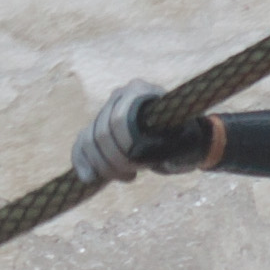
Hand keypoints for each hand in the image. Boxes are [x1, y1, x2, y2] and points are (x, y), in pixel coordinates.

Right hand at [73, 82, 216, 185]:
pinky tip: (88, 177)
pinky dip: (82, 161)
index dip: (124, 149)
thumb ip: (165, 145)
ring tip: (126, 176)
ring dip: (102, 165)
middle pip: (100, 132)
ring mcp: (107, 110)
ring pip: (89, 140)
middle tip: (132, 174)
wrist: (183, 141)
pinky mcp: (98, 127)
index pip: (119, 120)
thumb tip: (142, 152)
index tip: (139, 167)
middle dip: (113, 160)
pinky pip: (81, 143)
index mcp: (142, 92)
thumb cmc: (188, 141)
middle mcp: (120, 95)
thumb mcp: (184, 142)